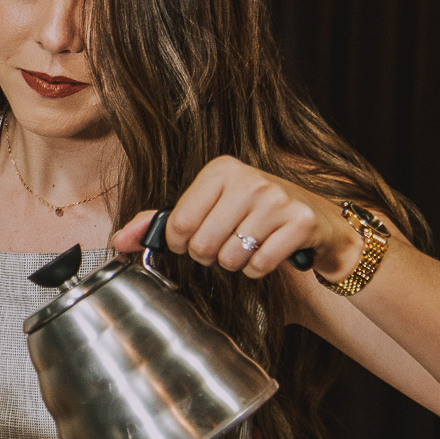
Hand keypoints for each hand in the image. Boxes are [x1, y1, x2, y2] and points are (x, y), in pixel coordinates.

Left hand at [113, 156, 362, 282]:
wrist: (320, 219)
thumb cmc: (255, 212)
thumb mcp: (209, 206)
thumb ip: (159, 222)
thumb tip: (119, 242)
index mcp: (221, 169)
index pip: (177, 224)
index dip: (181, 243)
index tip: (195, 237)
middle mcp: (249, 179)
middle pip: (202, 246)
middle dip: (209, 255)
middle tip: (226, 242)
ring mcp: (277, 199)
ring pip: (229, 259)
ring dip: (235, 264)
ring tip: (249, 245)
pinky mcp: (300, 222)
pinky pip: (259, 266)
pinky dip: (259, 270)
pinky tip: (269, 252)